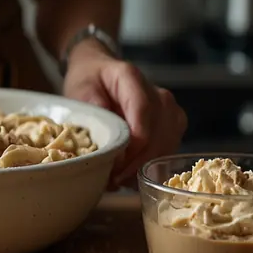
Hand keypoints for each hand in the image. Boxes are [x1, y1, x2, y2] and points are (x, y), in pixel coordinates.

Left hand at [62, 42, 186, 186]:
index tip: (117, 165)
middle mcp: (158, 93)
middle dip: (136, 162)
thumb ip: (95, 116)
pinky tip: (130, 172)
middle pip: (158, 133)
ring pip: (167, 145)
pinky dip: (150, 165)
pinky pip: (169, 150)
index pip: (142, 111)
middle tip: (112, 179)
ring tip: (118, 178)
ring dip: (144, 166)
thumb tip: (111, 148)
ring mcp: (170, 109)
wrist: (99, 72)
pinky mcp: (174, 124)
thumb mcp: (79, 92)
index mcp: (130, 78)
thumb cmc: (89, 82)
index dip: (133, 142)